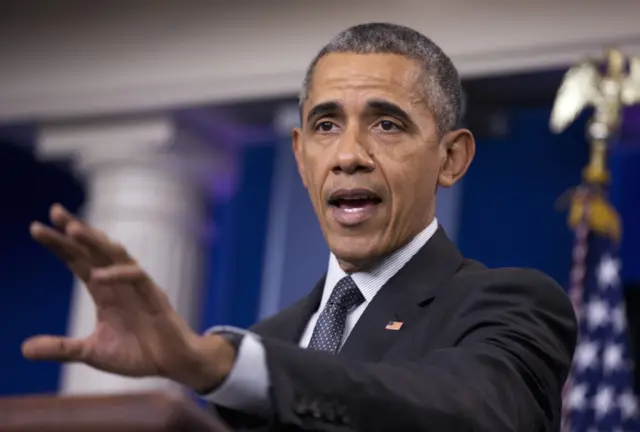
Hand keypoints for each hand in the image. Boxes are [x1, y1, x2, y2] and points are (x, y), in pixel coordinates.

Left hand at [22, 204, 234, 390]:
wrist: (171, 362)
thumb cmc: (137, 353)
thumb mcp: (92, 352)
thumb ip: (62, 348)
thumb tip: (23, 349)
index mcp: (104, 290)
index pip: (78, 260)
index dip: (60, 245)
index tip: (38, 228)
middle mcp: (119, 282)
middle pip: (94, 249)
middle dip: (75, 230)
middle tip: (54, 211)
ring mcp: (137, 286)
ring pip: (116, 254)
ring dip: (94, 240)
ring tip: (72, 229)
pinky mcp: (154, 296)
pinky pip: (137, 277)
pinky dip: (118, 274)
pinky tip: (97, 276)